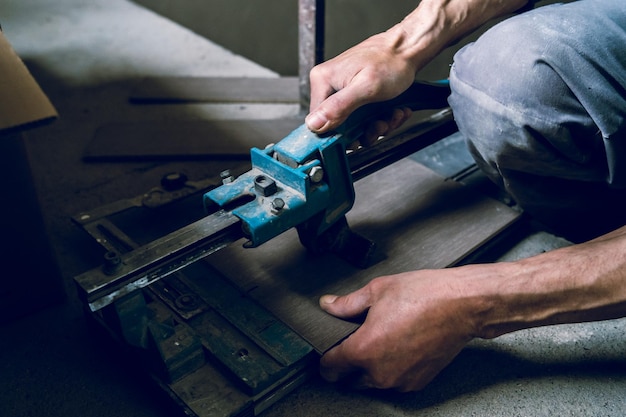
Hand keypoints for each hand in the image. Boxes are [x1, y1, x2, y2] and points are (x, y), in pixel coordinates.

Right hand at [305, 28, 418, 141]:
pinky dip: (381, 118)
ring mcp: (343, 91)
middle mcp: (329, 86)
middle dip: (364, 130)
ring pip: (354, 124)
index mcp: (323, 81)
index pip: (318, 122)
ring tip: (391, 115)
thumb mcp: (365, 87)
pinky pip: (364, 117)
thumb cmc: (391, 61)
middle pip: (338, 125)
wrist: (408, 49)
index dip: (339, 135)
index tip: (358, 138)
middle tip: (381, 124)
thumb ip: (338, 107)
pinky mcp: (355, 95)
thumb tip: (313, 123)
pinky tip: (393, 110)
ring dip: (376, 125)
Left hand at [319, 269, 479, 391]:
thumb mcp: (377, 290)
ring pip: (371, 382)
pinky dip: (390, 370)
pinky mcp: (417, 382)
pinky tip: (396, 347)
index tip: (327, 351)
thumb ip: (347, 303)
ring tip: (379, 341)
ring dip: (368, 368)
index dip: (325, 358)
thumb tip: (329, 305)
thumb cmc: (425, 295)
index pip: (330, 368)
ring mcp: (400, 380)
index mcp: (364, 349)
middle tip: (354, 341)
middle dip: (347, 364)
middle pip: (349, 379)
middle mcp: (380, 371)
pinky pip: (393, 382)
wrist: (462, 305)